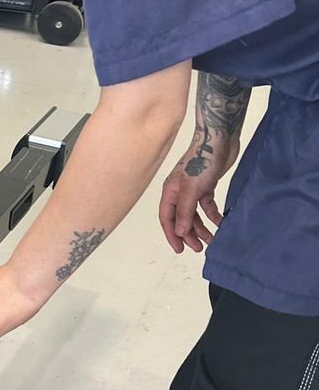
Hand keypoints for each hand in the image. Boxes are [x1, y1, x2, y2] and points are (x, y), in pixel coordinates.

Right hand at [158, 132, 239, 253]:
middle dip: (189, 234)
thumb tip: (180, 232)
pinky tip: (221, 223)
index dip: (172, 235)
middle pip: (181, 219)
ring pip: (195, 215)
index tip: (180, 249)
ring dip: (202, 228)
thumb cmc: (202, 161)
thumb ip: (185, 212)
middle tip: (198, 248)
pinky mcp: (207, 186)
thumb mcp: (192, 190)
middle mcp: (179, 192)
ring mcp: (193, 190)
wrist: (218, 140)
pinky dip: (213, 216)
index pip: (168, 219)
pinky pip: (208, 207)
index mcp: (170, 192)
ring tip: (212, 240)